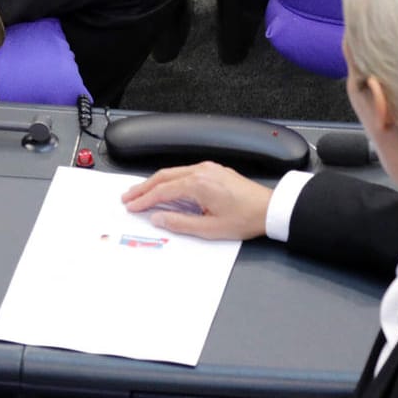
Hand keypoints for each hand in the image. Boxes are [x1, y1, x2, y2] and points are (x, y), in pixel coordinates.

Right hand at [121, 162, 273, 240]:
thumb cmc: (245, 218)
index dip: (144, 200)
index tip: (131, 206)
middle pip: (163, 176)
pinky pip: (184, 172)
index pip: (162, 191)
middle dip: (143, 187)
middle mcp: (201, 171)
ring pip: (173, 172)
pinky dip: (170, 179)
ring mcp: (208, 168)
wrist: (269, 208)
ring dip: (155, 182)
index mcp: (198, 184)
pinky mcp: (214, 170)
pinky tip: (164, 187)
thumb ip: (180, 223)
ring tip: (141, 192)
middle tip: (128, 197)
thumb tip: (158, 219)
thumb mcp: (210, 228)